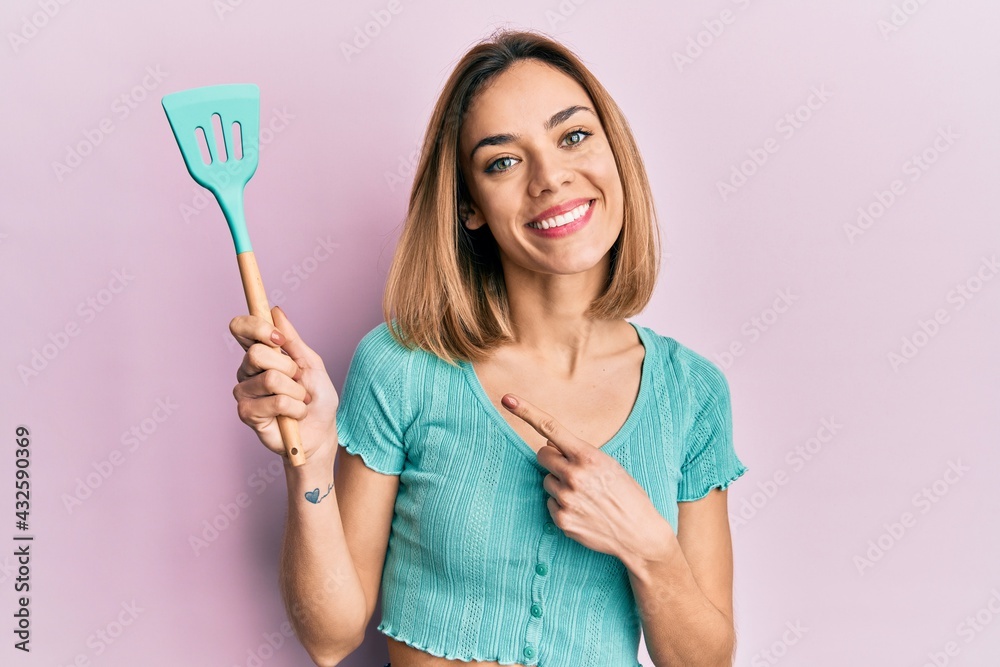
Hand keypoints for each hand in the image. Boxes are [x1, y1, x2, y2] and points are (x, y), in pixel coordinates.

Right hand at [230, 306, 338, 462]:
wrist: (321, 431)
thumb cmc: (316, 397)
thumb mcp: (311, 363)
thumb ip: (292, 340)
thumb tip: (275, 312)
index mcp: (260, 353)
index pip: (240, 328)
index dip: (256, 327)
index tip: (278, 338)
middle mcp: (247, 370)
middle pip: (257, 354)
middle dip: (288, 367)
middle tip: (297, 380)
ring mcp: (244, 392)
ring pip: (270, 379)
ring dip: (296, 392)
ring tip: (299, 400)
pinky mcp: (247, 413)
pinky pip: (275, 401)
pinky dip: (294, 408)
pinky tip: (294, 415)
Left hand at [501, 393, 673, 563]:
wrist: (639, 534)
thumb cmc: (627, 495)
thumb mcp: (609, 465)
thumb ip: (578, 453)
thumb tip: (549, 445)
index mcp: (588, 456)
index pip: (551, 428)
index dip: (527, 411)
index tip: (508, 399)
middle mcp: (574, 475)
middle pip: (542, 456)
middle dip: (552, 459)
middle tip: (571, 470)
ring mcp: (566, 499)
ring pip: (547, 481)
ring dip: (560, 484)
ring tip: (585, 496)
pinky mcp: (561, 520)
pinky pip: (550, 503)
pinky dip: (562, 505)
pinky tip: (583, 511)